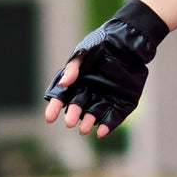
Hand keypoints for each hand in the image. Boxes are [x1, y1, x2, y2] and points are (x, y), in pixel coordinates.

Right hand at [43, 0, 168, 137]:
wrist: (127, 43)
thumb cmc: (102, 44)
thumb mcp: (85, 52)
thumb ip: (74, 67)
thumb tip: (64, 83)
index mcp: (76, 82)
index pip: (62, 97)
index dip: (55, 107)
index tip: (50, 118)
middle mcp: (89, 93)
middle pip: (78, 107)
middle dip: (73, 115)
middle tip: (70, 122)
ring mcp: (105, 99)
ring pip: (94, 115)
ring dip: (88, 122)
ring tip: (83, 129)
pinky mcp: (121, 104)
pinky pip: (114, 118)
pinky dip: (108, 125)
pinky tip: (101, 132)